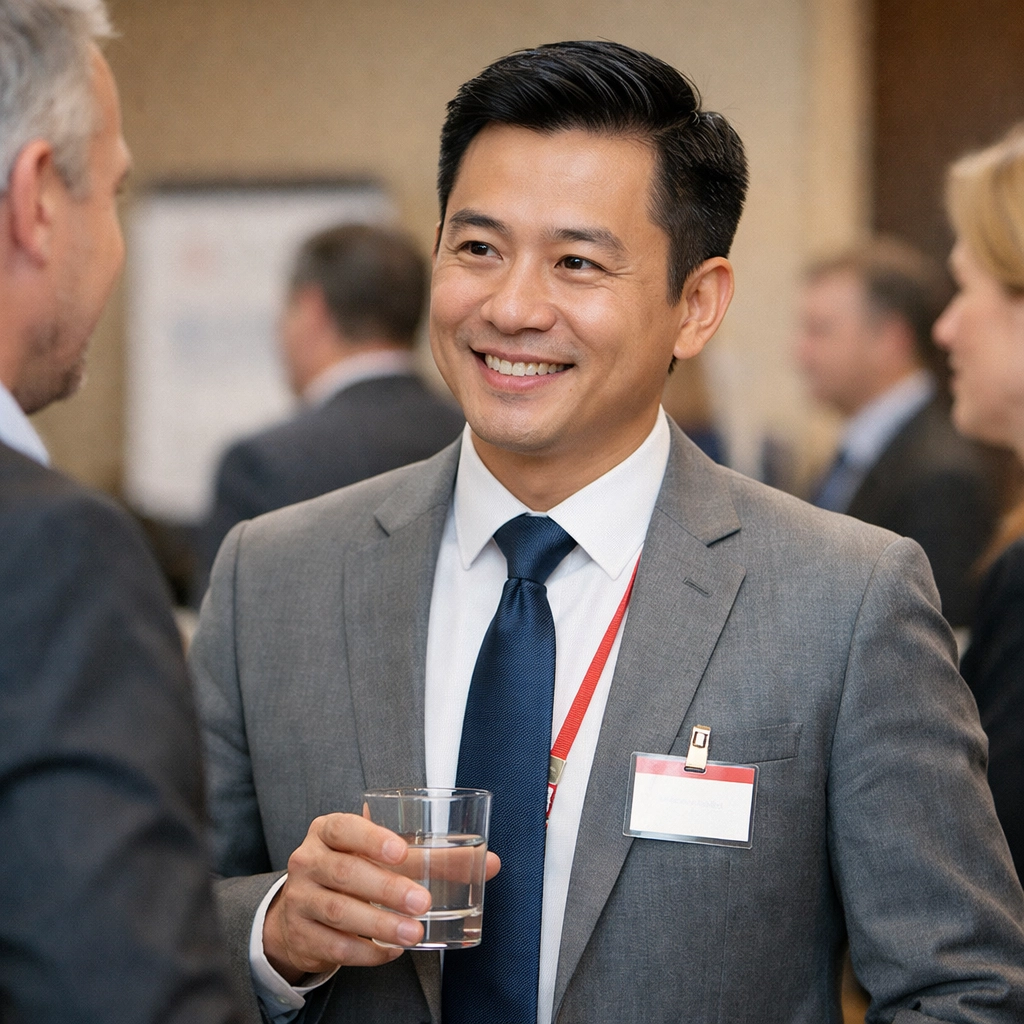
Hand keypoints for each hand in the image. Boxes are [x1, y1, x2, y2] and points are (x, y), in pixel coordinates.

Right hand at [263, 813, 498, 982]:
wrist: (302, 907)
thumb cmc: (355, 867)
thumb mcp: (383, 854)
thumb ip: (434, 857)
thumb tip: (489, 863)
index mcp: (328, 830)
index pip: (345, 828)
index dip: (372, 838)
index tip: (401, 850)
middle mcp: (308, 860)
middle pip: (346, 873)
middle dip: (386, 888)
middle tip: (422, 902)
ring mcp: (300, 899)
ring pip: (340, 912)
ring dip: (380, 924)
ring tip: (414, 933)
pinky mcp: (301, 934)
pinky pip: (335, 946)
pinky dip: (366, 952)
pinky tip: (390, 952)